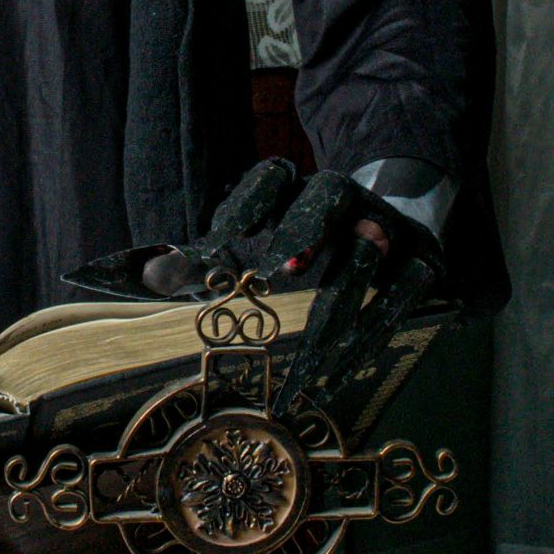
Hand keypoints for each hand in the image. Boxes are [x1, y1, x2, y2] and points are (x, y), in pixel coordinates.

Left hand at [104, 156, 445, 433]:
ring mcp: (386, 226)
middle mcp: (343, 196)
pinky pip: (400, 296)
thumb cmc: (298, 248)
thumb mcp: (247, 249)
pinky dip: (369, 337)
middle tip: (280, 270)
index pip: (271, 179)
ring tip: (311, 344)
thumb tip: (132, 274)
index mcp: (294, 187)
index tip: (220, 242)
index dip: (248, 205)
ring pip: (369, 247)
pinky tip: (335, 374)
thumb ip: (198, 263)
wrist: (390, 228)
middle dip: (304, 229)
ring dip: (341, 289)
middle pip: (326, 195)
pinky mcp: (421, 263)